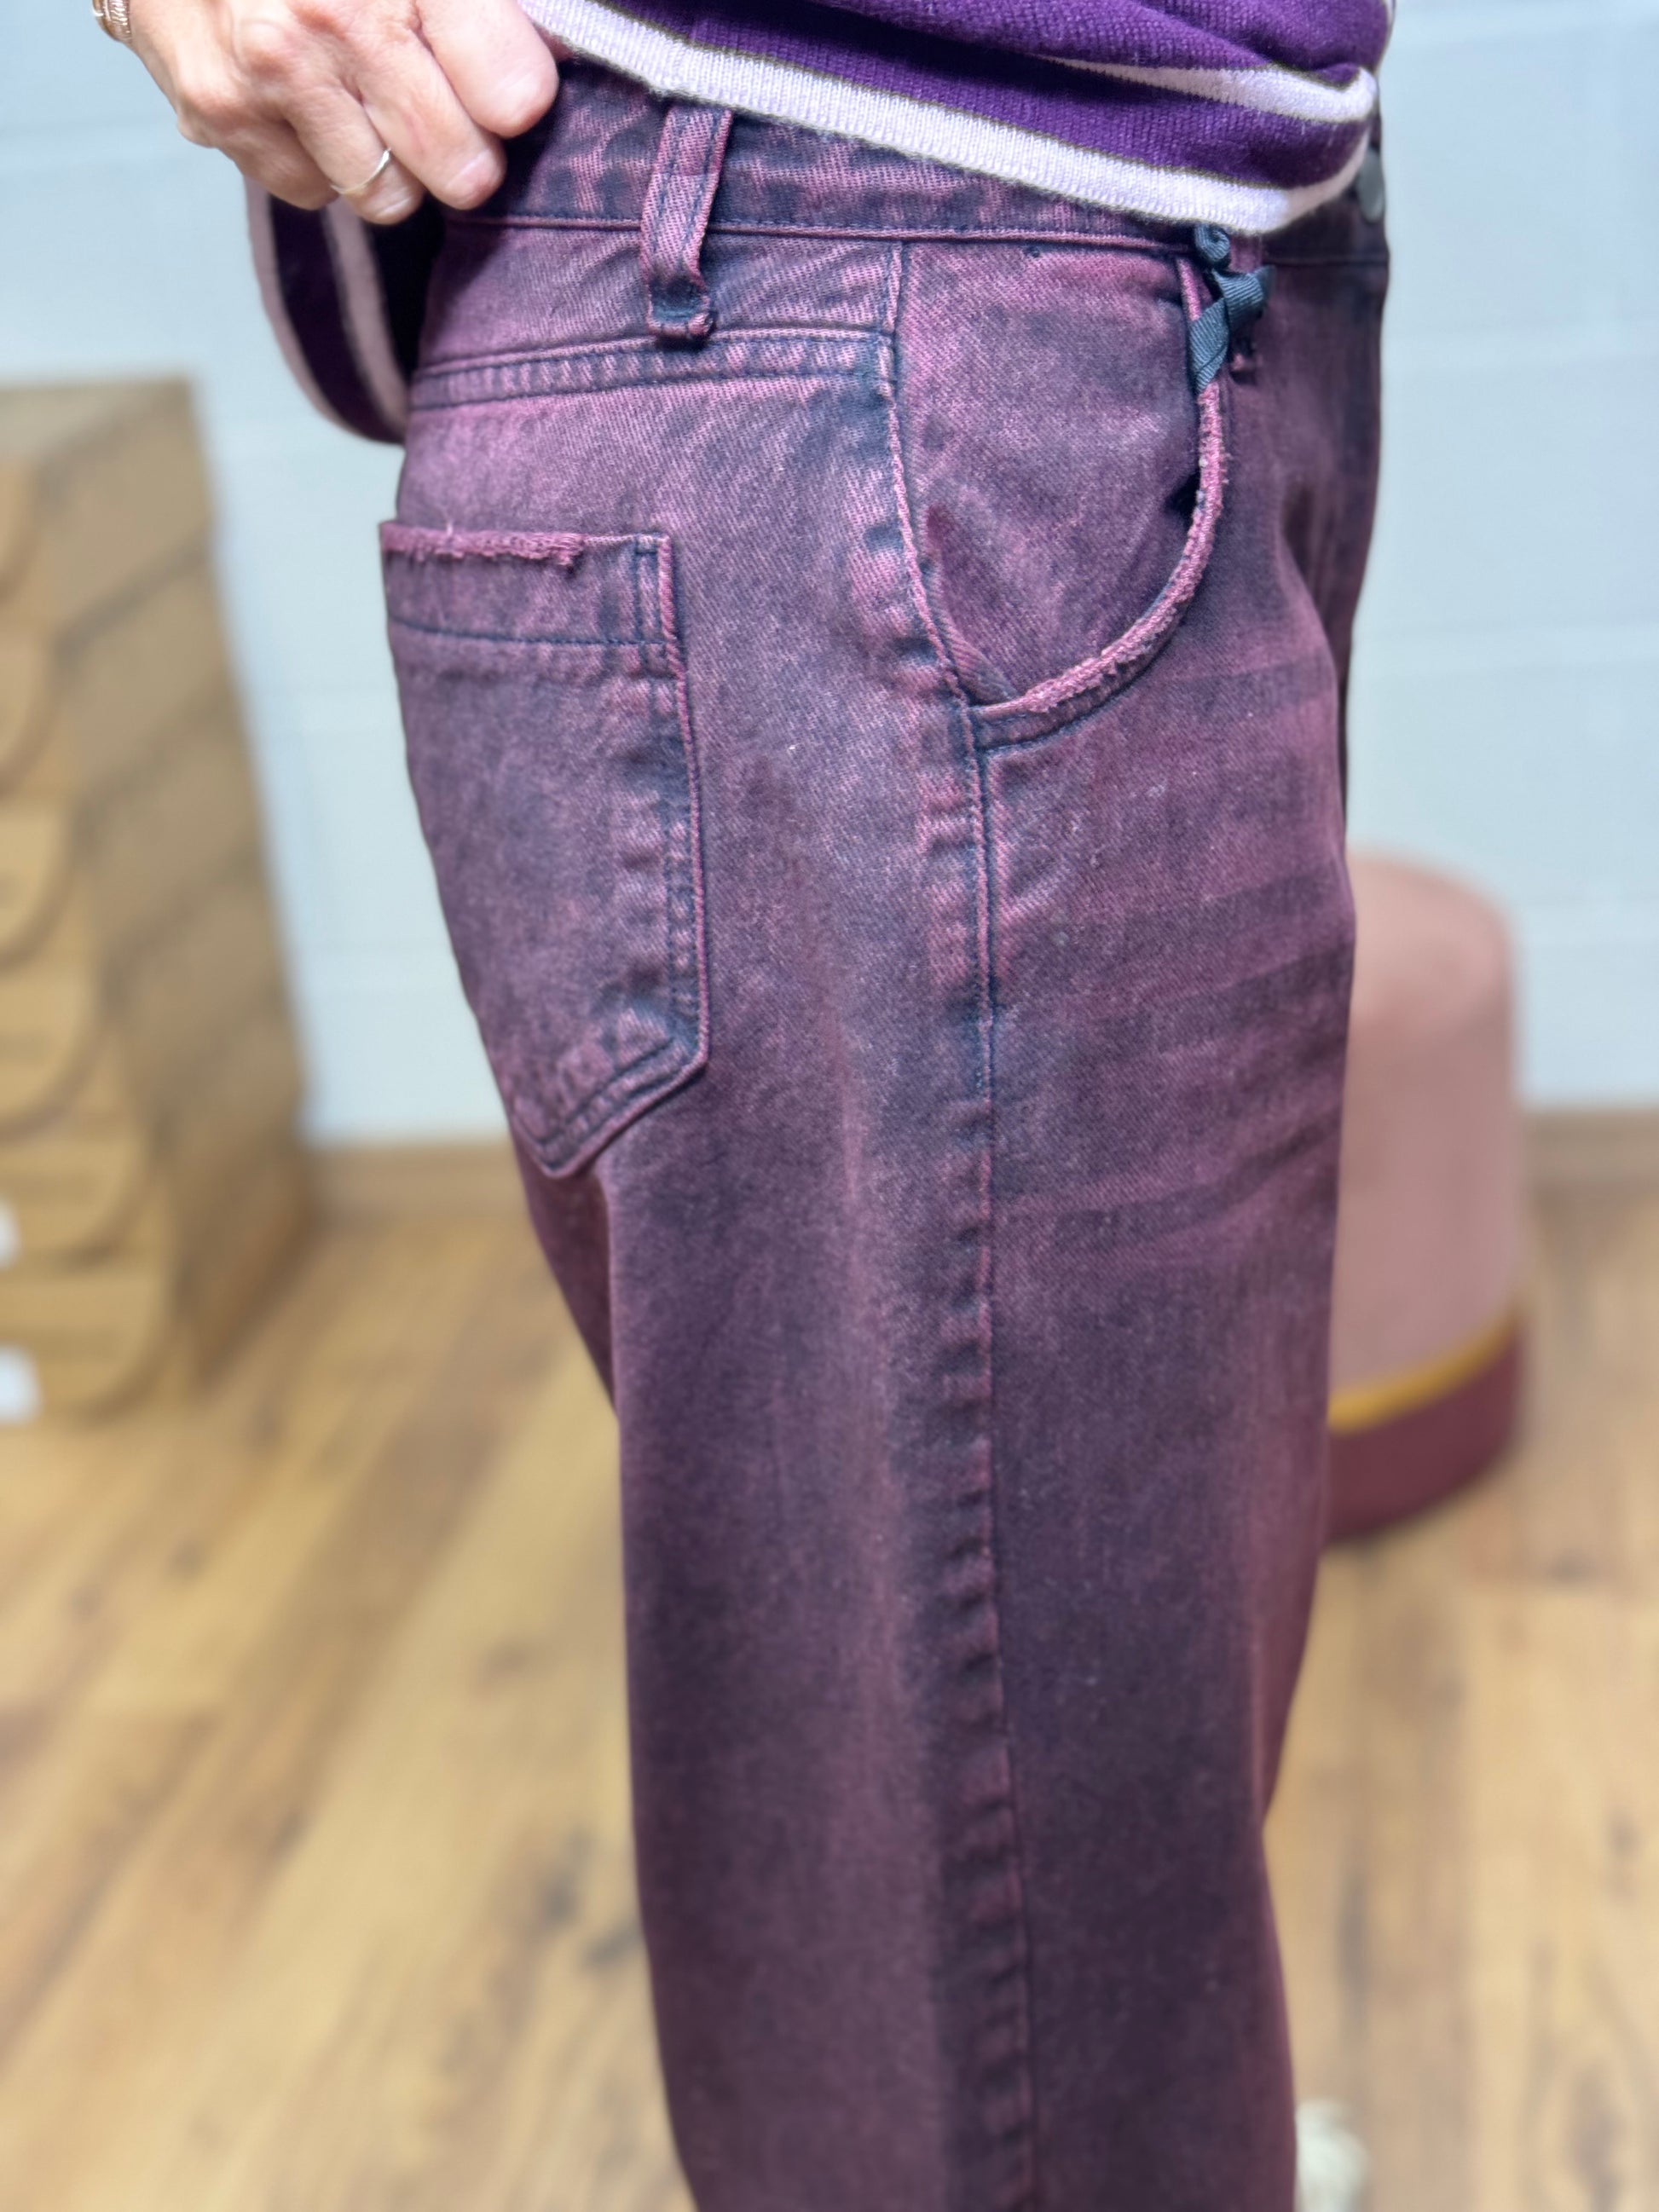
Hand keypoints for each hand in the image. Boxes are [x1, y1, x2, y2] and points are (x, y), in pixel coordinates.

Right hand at [127, 0, 560, 221]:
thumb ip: (483, 10)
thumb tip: (551, 67)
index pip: (512, 94)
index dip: (517, 99)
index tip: (503, 90)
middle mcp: (335, 17)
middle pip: (459, 169)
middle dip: (464, 153)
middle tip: (438, 107)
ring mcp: (274, 71)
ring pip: (389, 197)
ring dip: (389, 164)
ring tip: (360, 93)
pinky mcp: (221, 113)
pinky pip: (314, 191)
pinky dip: (316, 157)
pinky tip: (300, 96)